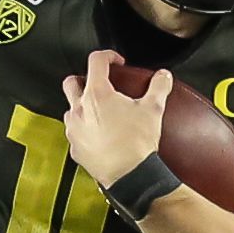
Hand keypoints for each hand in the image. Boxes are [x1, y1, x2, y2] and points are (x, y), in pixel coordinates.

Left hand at [61, 49, 169, 186]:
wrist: (130, 176)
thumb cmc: (137, 144)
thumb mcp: (153, 109)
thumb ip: (159, 87)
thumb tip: (163, 77)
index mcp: (97, 94)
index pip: (96, 61)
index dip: (107, 56)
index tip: (116, 62)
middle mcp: (80, 110)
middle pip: (72, 82)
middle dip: (84, 79)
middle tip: (100, 85)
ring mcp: (74, 130)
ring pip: (70, 109)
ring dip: (81, 106)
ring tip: (98, 112)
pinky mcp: (75, 148)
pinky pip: (75, 133)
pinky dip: (84, 131)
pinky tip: (98, 135)